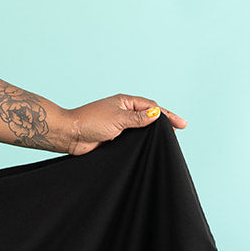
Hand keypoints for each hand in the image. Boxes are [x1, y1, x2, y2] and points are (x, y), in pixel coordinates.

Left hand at [62, 96, 187, 155]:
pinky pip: (132, 139)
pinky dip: (141, 142)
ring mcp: (118, 125)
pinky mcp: (113, 138)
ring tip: (167, 140)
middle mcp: (123, 112)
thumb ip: (138, 119)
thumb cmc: (89, 122)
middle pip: (148, 117)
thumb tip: (156, 113)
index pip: (151, 106)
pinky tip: (149, 148)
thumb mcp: (118, 119)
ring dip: (152, 134)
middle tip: (178, 130)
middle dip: (163, 123)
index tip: (180, 124)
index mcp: (125, 102)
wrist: (69, 135)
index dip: (166, 115)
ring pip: (140, 129)